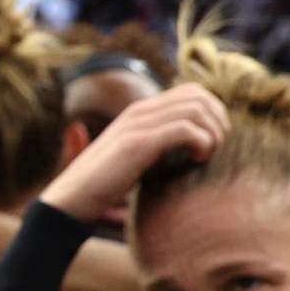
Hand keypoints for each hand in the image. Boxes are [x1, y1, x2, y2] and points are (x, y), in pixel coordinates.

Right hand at [38, 85, 229, 223]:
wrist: (72, 198)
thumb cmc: (104, 185)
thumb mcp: (134, 159)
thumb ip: (156, 146)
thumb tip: (188, 149)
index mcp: (140, 111)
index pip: (191, 92)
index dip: (212, 112)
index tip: (214, 141)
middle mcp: (139, 111)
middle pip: (198, 95)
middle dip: (218, 120)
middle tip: (215, 148)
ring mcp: (138, 125)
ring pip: (196, 110)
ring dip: (212, 133)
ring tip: (206, 156)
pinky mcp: (138, 143)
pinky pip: (185, 129)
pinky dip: (201, 143)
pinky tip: (196, 161)